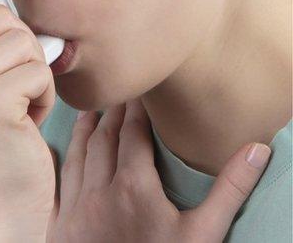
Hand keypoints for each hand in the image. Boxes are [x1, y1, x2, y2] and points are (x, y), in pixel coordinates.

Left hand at [46, 97, 271, 242]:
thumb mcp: (204, 233)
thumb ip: (229, 189)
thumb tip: (256, 151)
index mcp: (134, 186)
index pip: (134, 133)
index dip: (138, 109)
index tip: (141, 90)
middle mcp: (99, 190)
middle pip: (103, 138)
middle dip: (113, 113)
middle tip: (119, 91)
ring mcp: (77, 206)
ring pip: (78, 154)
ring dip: (86, 129)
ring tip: (92, 110)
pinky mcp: (62, 223)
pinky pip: (62, 179)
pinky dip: (65, 157)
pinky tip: (65, 150)